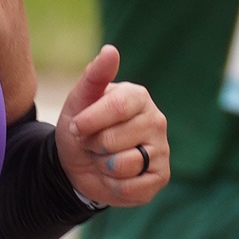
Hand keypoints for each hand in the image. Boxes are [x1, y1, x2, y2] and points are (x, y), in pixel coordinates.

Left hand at [55, 42, 169, 209]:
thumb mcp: (79, 101)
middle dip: (93, 146)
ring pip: (123, 165)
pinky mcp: (160, 177)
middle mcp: (156, 121)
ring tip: (104, 159)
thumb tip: (110, 50)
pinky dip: (113, 186)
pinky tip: (114, 176)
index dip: (89, 122)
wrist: (79, 163)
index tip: (77, 127)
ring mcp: (161, 150)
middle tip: (94, 144)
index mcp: (138, 97)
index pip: (117, 106)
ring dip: (103, 167)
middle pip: (114, 139)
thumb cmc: (82, 127)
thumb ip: (94, 76)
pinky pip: (131, 188)